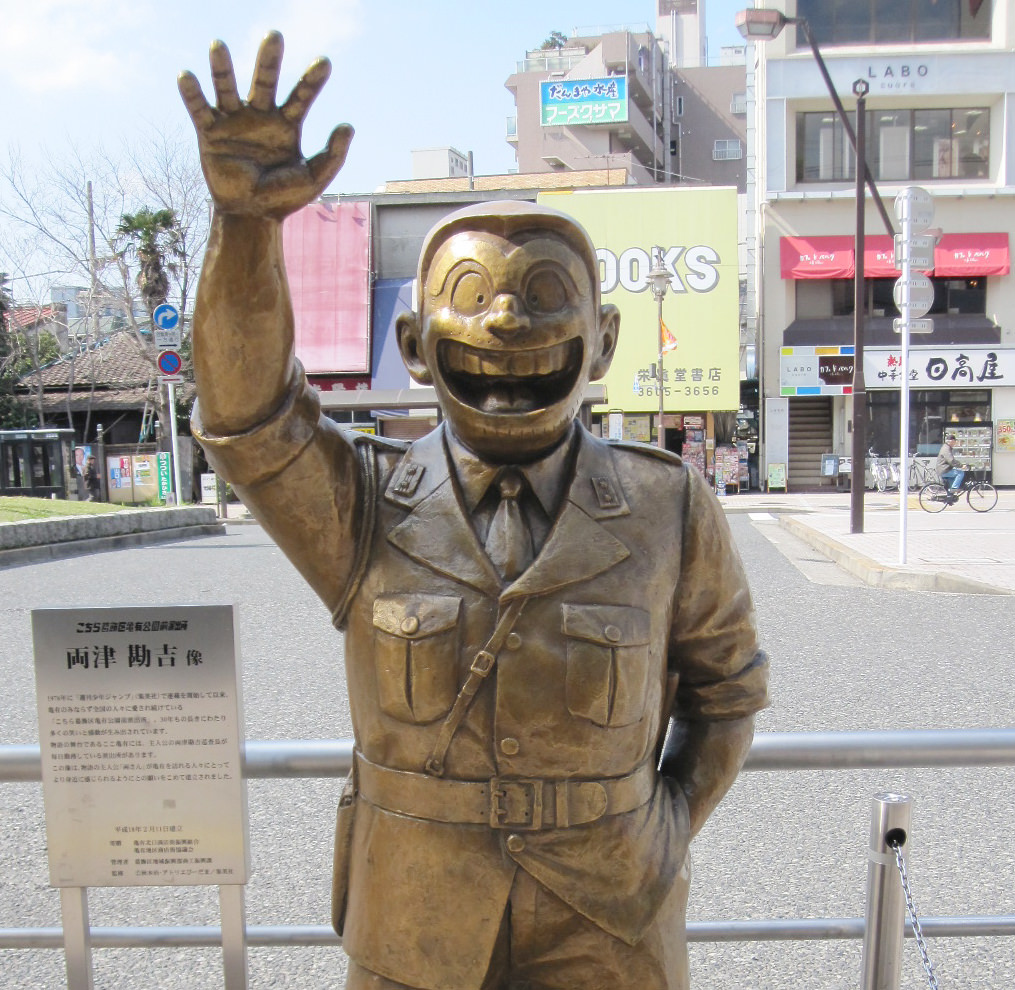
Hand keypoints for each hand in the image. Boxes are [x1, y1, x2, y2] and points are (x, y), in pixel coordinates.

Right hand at [178, 31, 352, 218]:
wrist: (252, 216)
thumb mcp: (314, 178)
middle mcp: (259, 116)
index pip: (301, 97)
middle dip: (269, 60)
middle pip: (264, 81)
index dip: (312, 81)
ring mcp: (233, 122)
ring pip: (227, 88)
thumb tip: (347, 125)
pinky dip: (192, 94)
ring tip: (218, 45)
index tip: (325, 63)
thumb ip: (333, 155)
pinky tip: (186, 75)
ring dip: (222, 68)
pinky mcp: (209, 133)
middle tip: (275, 36)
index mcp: (286, 125)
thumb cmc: (284, 198)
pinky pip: (199, 109)